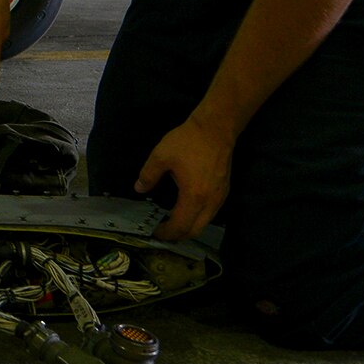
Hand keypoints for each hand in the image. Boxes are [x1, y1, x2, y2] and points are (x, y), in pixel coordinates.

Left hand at [138, 115, 235, 241]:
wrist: (216, 128)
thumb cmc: (188, 141)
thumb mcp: (161, 156)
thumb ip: (148, 175)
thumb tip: (139, 189)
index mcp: (193, 197)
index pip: (180, 226)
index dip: (166, 233)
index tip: (154, 232)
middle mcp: (210, 203)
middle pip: (194, 231)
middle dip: (177, 236)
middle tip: (162, 231)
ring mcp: (220, 198)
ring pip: (204, 223)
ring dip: (188, 227)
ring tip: (172, 222)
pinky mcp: (224, 191)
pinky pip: (211, 213)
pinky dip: (197, 218)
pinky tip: (187, 209)